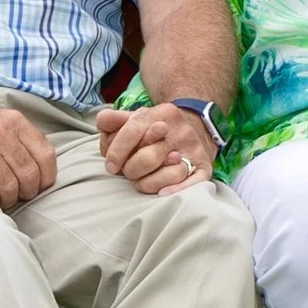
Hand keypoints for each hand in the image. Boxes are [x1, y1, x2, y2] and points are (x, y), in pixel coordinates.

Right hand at [0, 93, 57, 210]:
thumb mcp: (0, 120)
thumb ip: (22, 140)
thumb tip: (43, 171)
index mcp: (15, 121)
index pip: (46, 156)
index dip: (46, 178)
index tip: (40, 186)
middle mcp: (0, 131)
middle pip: (29, 175)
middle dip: (27, 192)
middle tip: (18, 195)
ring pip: (9, 186)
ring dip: (8, 199)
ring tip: (2, 197)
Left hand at [96, 104, 216, 197]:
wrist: (196, 126)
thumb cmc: (155, 129)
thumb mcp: (135, 118)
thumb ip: (114, 120)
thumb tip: (102, 121)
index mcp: (161, 114)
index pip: (134, 129)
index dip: (117, 151)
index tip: (110, 166)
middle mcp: (180, 130)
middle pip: (150, 156)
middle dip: (132, 169)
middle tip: (128, 172)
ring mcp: (194, 149)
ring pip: (171, 172)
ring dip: (148, 183)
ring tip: (140, 182)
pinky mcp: (204, 167)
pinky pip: (193, 182)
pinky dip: (176, 189)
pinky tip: (162, 193)